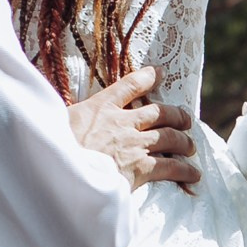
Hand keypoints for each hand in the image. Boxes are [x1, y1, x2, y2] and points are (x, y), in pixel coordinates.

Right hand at [68, 66, 200, 190]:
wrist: (59, 171)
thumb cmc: (52, 148)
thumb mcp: (56, 123)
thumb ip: (69, 119)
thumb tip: (58, 118)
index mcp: (100, 106)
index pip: (129, 85)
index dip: (147, 77)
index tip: (159, 72)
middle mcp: (121, 121)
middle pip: (158, 112)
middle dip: (175, 115)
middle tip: (185, 120)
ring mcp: (133, 143)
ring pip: (169, 136)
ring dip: (184, 141)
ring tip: (191, 146)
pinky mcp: (139, 167)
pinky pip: (170, 166)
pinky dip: (185, 170)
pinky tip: (194, 174)